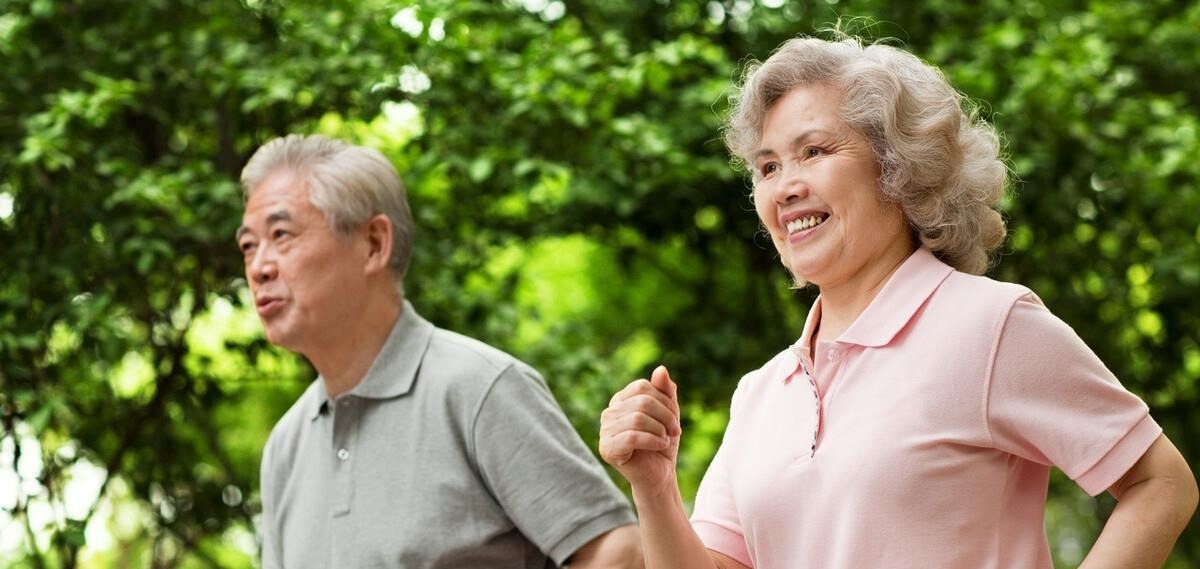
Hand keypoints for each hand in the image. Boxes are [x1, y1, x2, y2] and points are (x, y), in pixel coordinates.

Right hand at [600, 365, 681, 491]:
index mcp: (620, 401)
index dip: (664, 400)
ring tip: (665, 440)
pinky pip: (633, 436)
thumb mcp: (669, 413)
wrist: (659, 476)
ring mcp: (605, 431)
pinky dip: (654, 440)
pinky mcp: (607, 449)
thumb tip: (661, 369)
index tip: (675, 420)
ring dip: (660, 430)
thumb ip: (665, 391)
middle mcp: (609, 413)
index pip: (642, 387)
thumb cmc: (662, 443)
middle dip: (666, 416)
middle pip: (642, 402)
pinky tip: (660, 446)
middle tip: (675, 431)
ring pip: (638, 418)